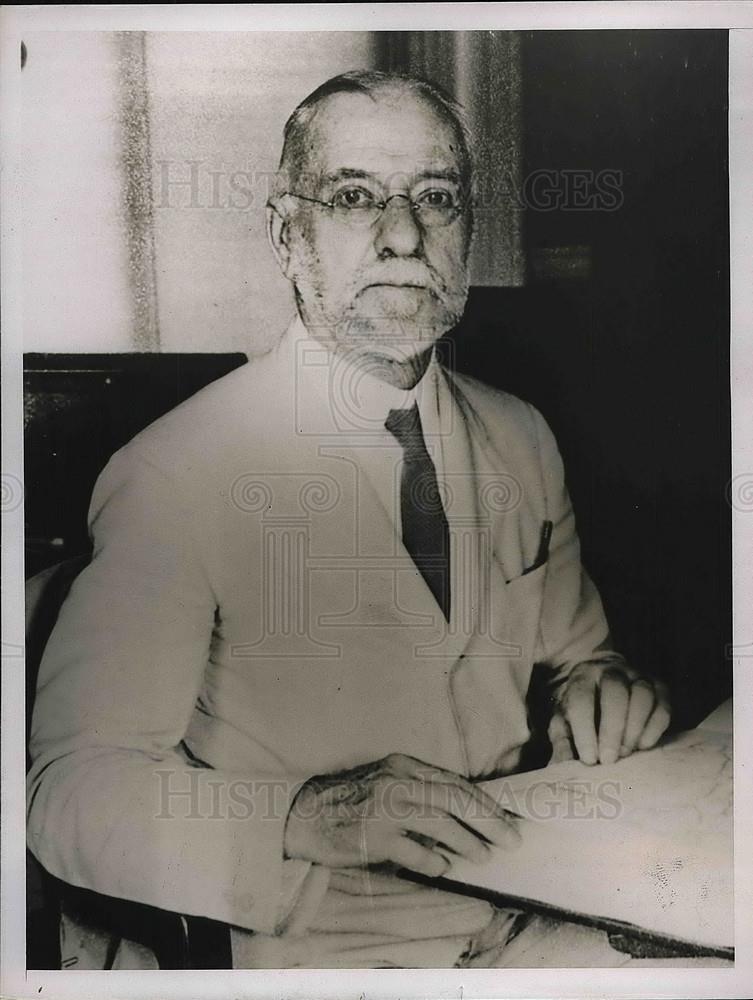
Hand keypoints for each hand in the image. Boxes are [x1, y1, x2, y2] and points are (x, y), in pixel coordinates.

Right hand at [284, 752, 520, 878]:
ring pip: (440, 823)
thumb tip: (465, 817)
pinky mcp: (373, 836)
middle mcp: (396, 781)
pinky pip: (414, 852)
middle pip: (454, 799)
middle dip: (488, 821)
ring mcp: (384, 808)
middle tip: (510, 839)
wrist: (303, 814)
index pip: (454, 782)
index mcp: (402, 765)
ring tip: (483, 855)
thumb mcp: (386, 782)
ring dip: (467, 842)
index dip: (484, 802)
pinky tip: (442, 868)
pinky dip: (433, 862)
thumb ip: (420, 792)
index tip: (506, 819)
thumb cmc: (349, 800)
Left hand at [548, 661, 670, 765]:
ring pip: (642, 695)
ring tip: (626, 753)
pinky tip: (643, 746)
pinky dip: (655, 728)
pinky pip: (663, 705)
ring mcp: (638, 676)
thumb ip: (562, 745)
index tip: (589, 759)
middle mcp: (611, 671)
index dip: (585, 730)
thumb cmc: (582, 712)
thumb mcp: (564, 725)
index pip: (582, 698)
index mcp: (582, 676)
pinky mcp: (659, 688)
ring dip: (635, 728)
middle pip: (615, 692)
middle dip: (612, 729)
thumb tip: (562, 769)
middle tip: (609, 760)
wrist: (604, 687)